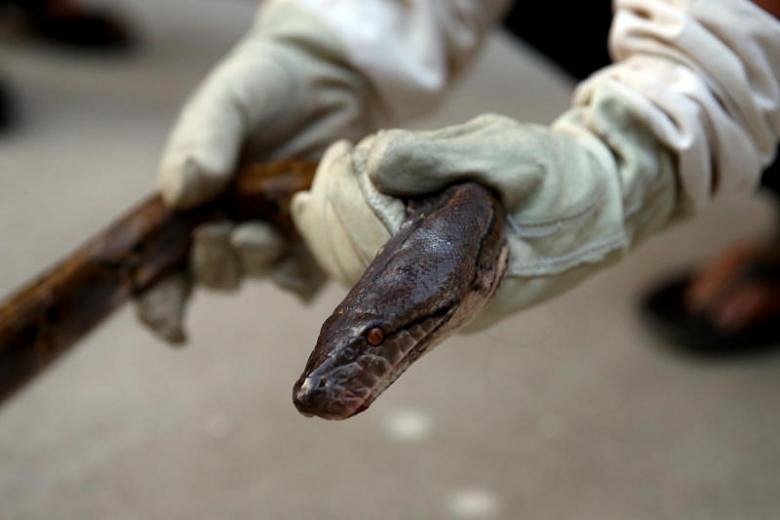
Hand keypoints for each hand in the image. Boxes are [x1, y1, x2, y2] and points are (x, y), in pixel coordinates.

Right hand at [136, 1, 378, 342]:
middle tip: (222, 230)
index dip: (160, 305)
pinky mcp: (318, 237)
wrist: (327, 73)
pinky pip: (309, 273)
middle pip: (214, 275)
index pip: (165, 269)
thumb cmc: (264, 87)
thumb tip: (181, 194)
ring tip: (264, 228)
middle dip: (214, 261)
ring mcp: (277, 235)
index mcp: (192, 204)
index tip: (168, 323)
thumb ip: (201, 143)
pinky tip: (303, 233)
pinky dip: (303, 265)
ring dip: (257, 259)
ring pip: (261, 274)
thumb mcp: (226, 104)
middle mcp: (230, 227)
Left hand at [293, 87, 678, 330]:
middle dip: (335, 210)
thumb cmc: (563, 180)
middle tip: (333, 160)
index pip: (381, 251)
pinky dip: (349, 237)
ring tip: (329, 177)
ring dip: (335, 225)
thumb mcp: (509, 154)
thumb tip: (374, 164)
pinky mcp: (443, 285)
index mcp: (467, 280)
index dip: (350, 201)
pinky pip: (380, 274)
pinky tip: (334, 207)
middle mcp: (450, 304)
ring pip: (364, 277)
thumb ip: (441, 156)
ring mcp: (446, 300)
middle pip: (362, 269)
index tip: (345, 153)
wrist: (606, 203)